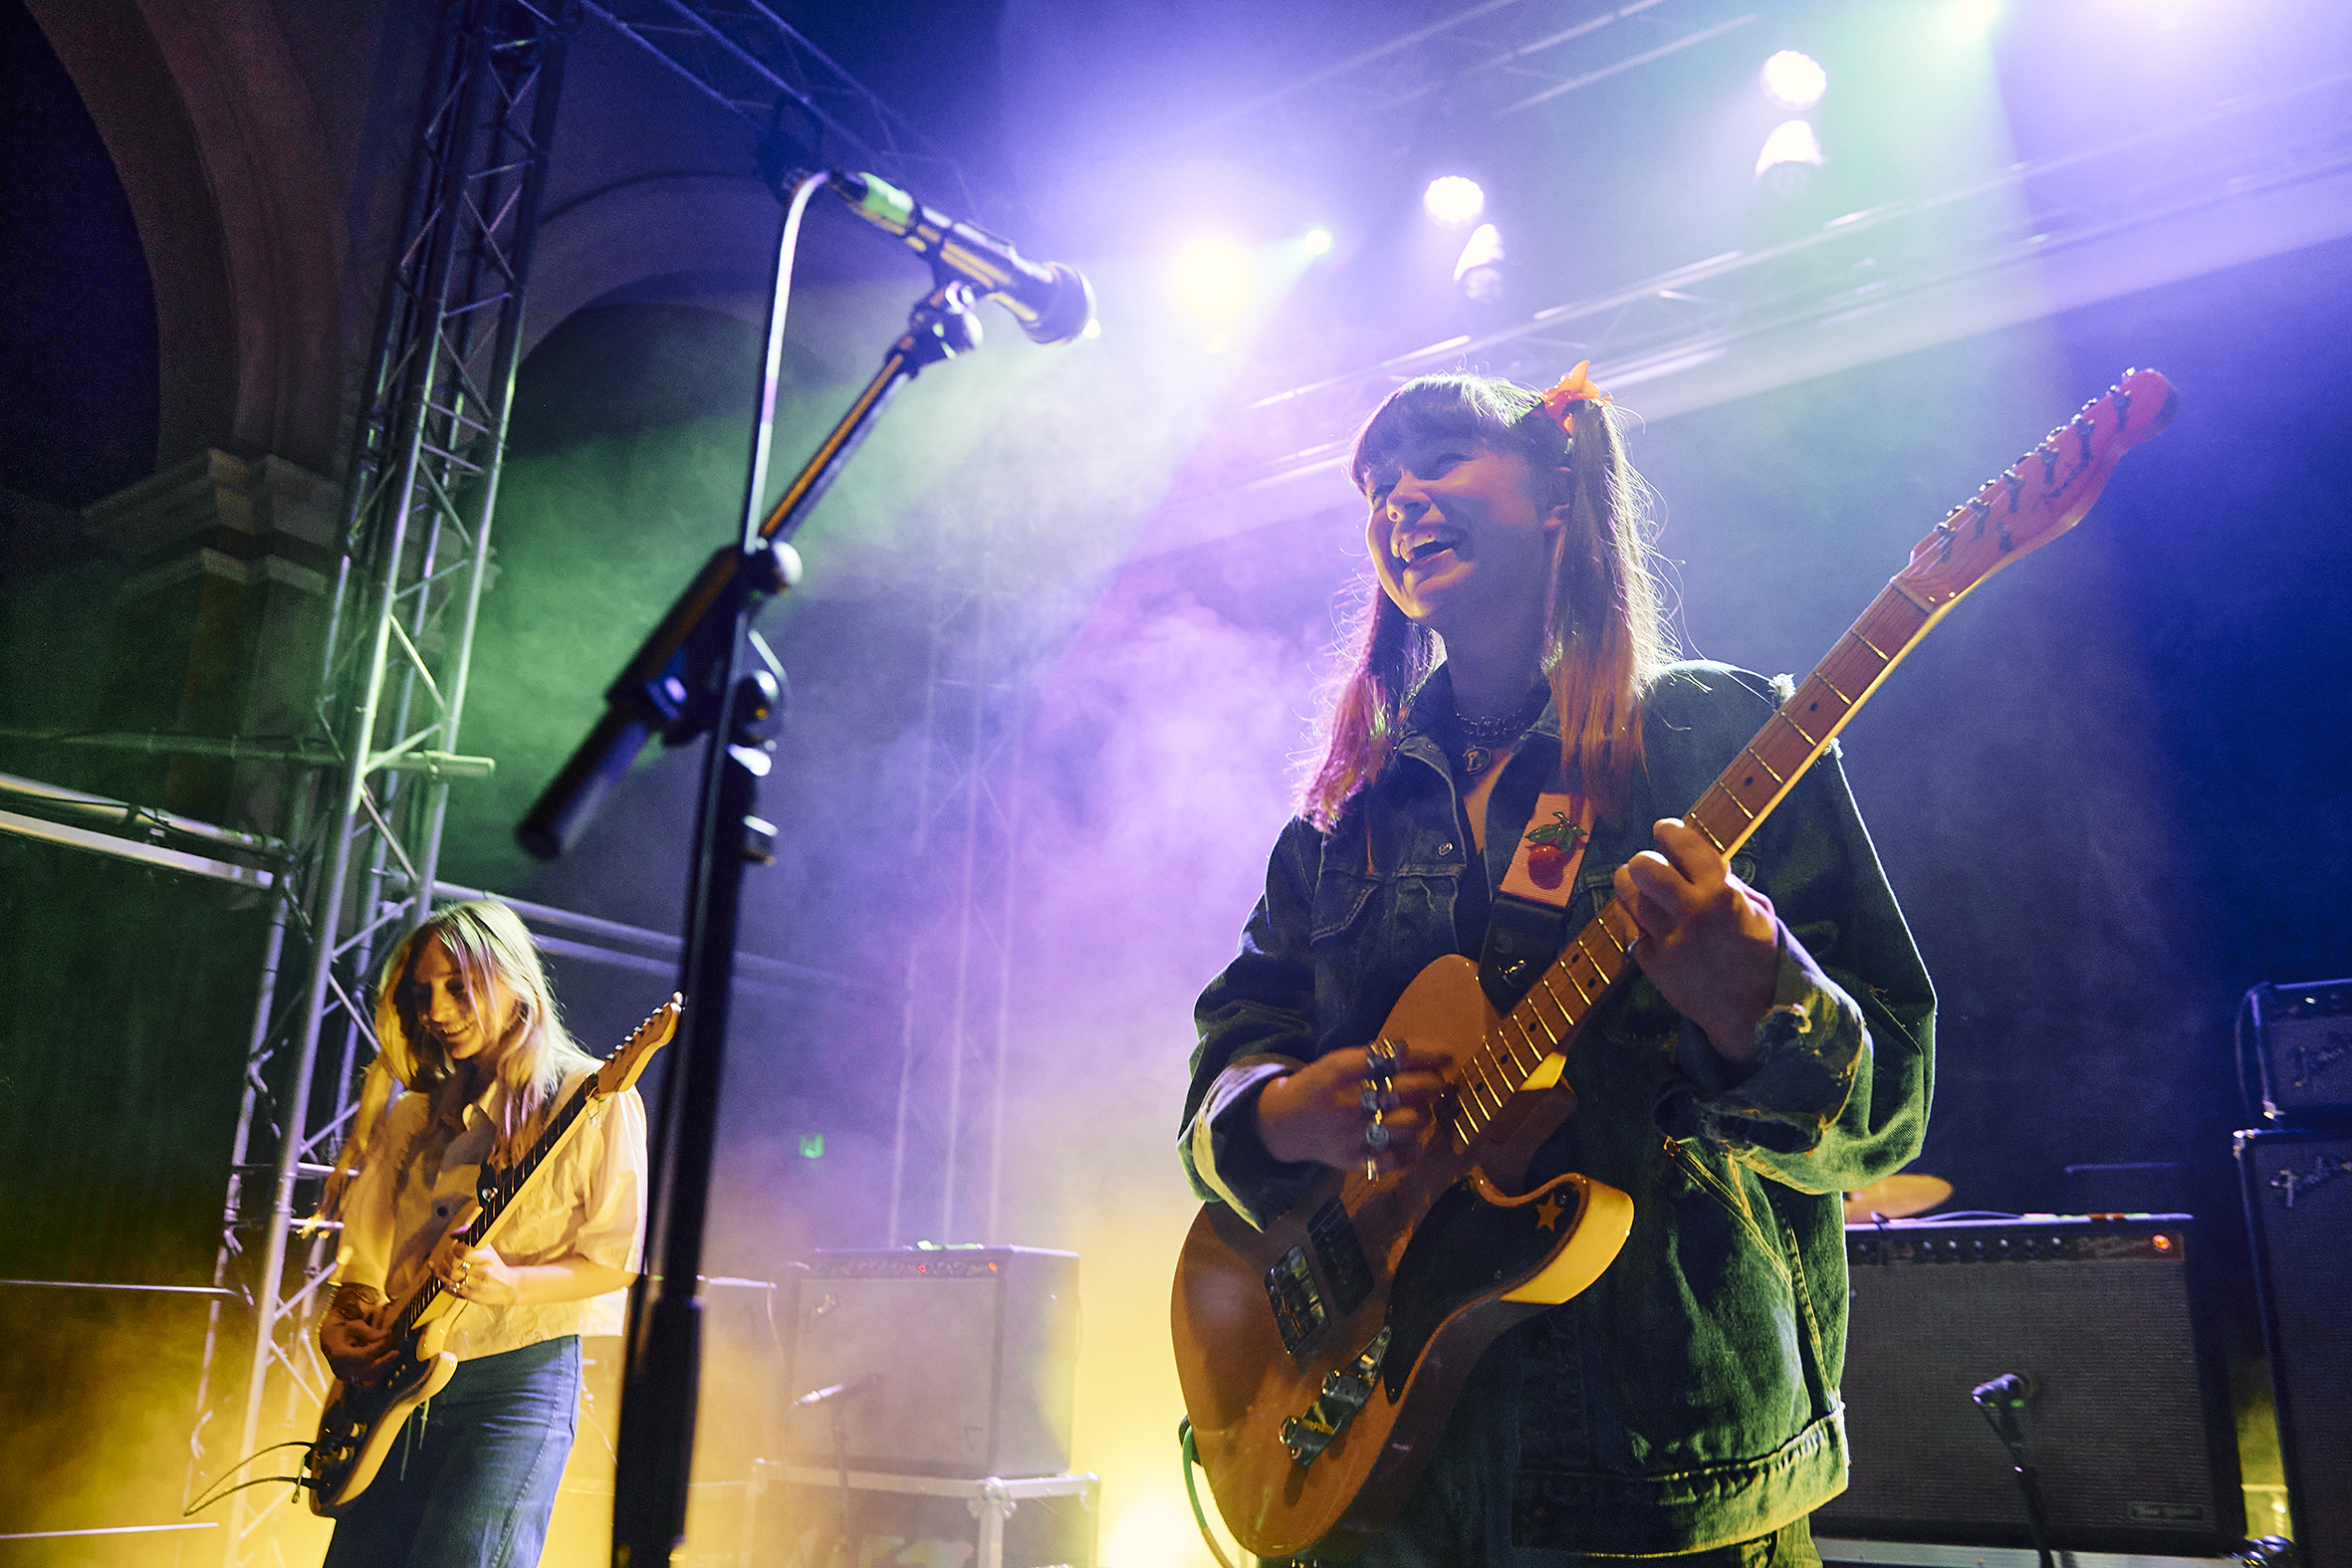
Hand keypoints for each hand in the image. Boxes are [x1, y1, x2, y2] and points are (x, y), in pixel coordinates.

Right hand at [320, 1285, 396, 1383]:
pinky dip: (378, 1374)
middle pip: (368, 1369)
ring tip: (391, 1355)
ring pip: (370, 1377)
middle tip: (396, 1350)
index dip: (378, 1348)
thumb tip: (387, 1336)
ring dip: (383, 1366)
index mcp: (339, 1354)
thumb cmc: (341, 1328)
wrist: (329, 1336)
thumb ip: (371, 1333)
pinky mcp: (351, 1380)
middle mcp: (341, 1369)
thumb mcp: (355, 1325)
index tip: (388, 1338)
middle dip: (385, 1358)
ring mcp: (345, 1376)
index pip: (363, 1356)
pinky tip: (384, 1363)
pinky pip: (368, 1383)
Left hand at [428, 1202, 518, 1306]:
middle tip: (448, 1254)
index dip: (455, 1248)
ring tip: (444, 1263)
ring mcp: (476, 1285)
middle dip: (447, 1256)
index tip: (456, 1246)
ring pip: (450, 1276)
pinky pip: (449, 1286)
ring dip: (442, 1268)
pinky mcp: (470, 1296)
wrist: (509, 1287)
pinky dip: (440, 1278)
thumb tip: (453, 1233)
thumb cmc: (495, 1265)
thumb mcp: (488, 1249)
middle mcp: (483, 1272)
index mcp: (488, 1258)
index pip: (464, 1252)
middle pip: (455, 1264)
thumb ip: (470, 1237)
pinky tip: (438, 1272)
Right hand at [1255, 1039, 1450, 1176]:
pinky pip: (1399, 1158)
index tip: (1447, 1054)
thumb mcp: (1338, 1062)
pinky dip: (1413, 1147)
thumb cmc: (1319, 1086)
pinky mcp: (1355, 1162)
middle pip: (1404, 1090)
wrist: (1283, 1124)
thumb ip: (1376, 1059)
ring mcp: (1351, 1136)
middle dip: (1432, 1083)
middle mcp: (1346, 1103)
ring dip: (1424, 1112)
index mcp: (1338, 1071)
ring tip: (1420, 1108)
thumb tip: (1428, 1056)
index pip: (1391, 1057)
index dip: (1425, 1055)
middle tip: (1437, 1082)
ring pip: (1409, 1122)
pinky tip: (1410, 1137)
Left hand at [1613, 818, 1779, 1062]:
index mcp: (1721, 893)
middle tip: (1649, 864)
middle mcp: (1691, 912)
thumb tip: (1694, 856)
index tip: (1664, 829)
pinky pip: (1627, 924)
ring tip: (1639, 886)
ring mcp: (1667, 938)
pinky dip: (1631, 915)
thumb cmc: (1758, 954)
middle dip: (1643, 859)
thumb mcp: (1758, 909)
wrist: (1752, 1011)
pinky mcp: (1650, 961)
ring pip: (1627, 893)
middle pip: (1643, 866)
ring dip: (1630, 884)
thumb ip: (1726, 880)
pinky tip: (1643, 914)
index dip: (1668, 831)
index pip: (1683, 845)